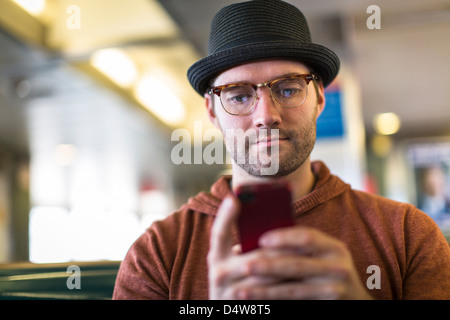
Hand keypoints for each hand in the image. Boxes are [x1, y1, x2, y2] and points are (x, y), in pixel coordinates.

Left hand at [208, 195, 372, 299]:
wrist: (355, 300)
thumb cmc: (327, 271)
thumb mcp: (323, 255)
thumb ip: (299, 247)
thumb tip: (257, 239)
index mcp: (334, 247)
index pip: (307, 236)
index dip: (283, 237)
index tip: (261, 239)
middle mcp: (337, 266)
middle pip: (297, 264)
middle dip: (267, 265)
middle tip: (244, 265)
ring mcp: (334, 288)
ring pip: (293, 289)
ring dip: (264, 290)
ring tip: (242, 290)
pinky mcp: (327, 303)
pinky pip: (295, 301)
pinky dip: (274, 302)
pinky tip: (258, 302)